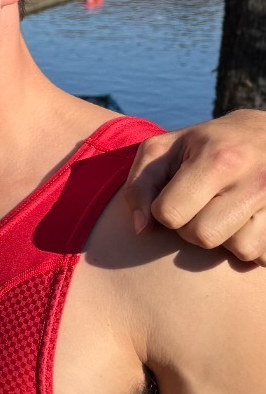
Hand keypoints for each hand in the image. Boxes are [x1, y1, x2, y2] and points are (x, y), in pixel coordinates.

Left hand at [127, 109, 265, 261]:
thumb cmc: (206, 144)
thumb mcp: (164, 150)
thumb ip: (139, 187)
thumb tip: (142, 230)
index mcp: (218, 159)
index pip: (170, 214)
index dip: (163, 211)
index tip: (173, 196)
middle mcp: (254, 180)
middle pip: (204, 236)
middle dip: (192, 228)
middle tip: (200, 207)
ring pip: (241, 249)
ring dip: (227, 238)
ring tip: (226, 213)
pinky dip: (254, 245)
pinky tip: (249, 222)